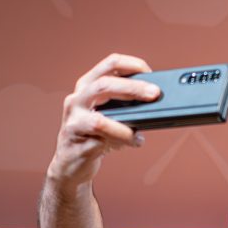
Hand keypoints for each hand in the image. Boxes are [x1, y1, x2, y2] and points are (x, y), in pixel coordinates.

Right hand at [48, 53, 160, 187]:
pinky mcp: (76, 142)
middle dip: (133, 88)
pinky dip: (121, 140)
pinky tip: (134, 142)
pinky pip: (101, 140)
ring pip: (99, 119)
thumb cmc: (95, 136)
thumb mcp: (110, 114)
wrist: (71, 163)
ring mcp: (74, 120)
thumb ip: (126, 106)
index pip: (110, 64)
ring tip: (140, 133)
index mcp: (88, 85)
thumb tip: (156, 101)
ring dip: (125, 126)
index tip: (151, 73)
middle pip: (104, 85)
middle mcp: (77, 99)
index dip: (132, 65)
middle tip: (155, 94)